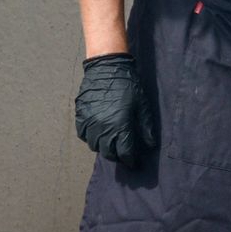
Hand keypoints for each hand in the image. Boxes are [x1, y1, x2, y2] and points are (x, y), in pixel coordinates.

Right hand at [74, 52, 157, 168]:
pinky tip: (99, 134)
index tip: (134, 163)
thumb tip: (150, 145)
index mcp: (120, 126)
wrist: (107, 69)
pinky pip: (83, 135)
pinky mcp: (80, 116)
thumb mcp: (142, 105)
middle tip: (124, 155)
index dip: (130, 160)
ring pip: (94, 146)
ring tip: (112, 144)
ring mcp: (89, 123)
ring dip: (104, 148)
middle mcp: (102, 128)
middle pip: (108, 153)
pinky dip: (91, 138)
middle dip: (117, 156)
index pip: (124, 152)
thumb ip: (145, 127)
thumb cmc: (128, 86)